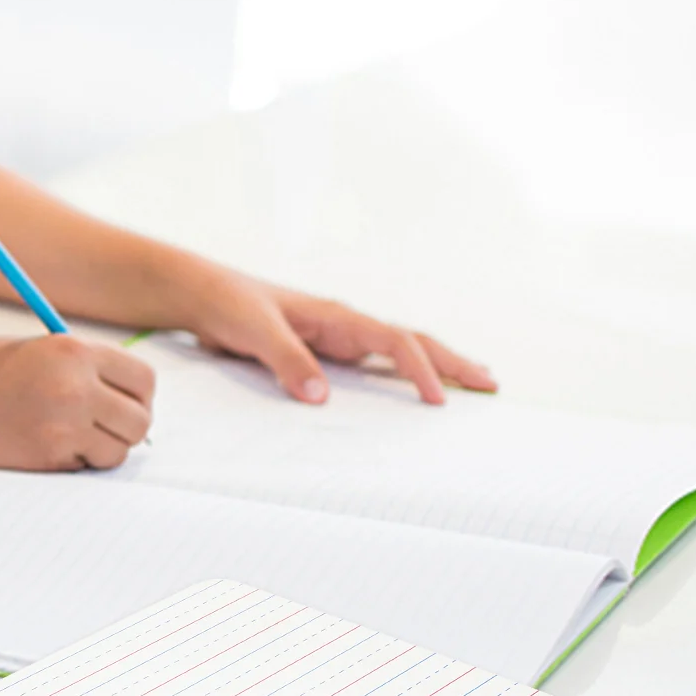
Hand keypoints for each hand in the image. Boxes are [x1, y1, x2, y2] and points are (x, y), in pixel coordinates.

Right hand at [0, 334, 154, 469]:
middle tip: (103, 427)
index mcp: (74, 352)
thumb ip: (83, 366)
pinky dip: (73, 463)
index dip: (139, 395)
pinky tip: (42, 446)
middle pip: (139, 421)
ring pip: (117, 451)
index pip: (143, 379)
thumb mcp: (38, 350)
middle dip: (126, 427)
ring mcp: (62, 427)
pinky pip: (83, 467)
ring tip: (70, 438)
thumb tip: (126, 396)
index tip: (125, 402)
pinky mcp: (46, 458)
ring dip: (102, 450)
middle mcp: (75, 388)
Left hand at [188, 270, 496, 404]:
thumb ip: (286, 360)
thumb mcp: (254, 330)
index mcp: (337, 317)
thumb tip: (321, 397)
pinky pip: (370, 366)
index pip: (394, 342)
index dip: (420, 370)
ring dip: (435, 367)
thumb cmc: (229, 304)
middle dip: (452, 362)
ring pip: (397, 353)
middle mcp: (345, 326)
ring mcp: (337, 339)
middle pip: (412, 342)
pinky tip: (412, 392)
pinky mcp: (323, 352)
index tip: (439, 400)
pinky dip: (400, 376)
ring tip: (471, 385)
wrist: (204, 295)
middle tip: (491, 384)